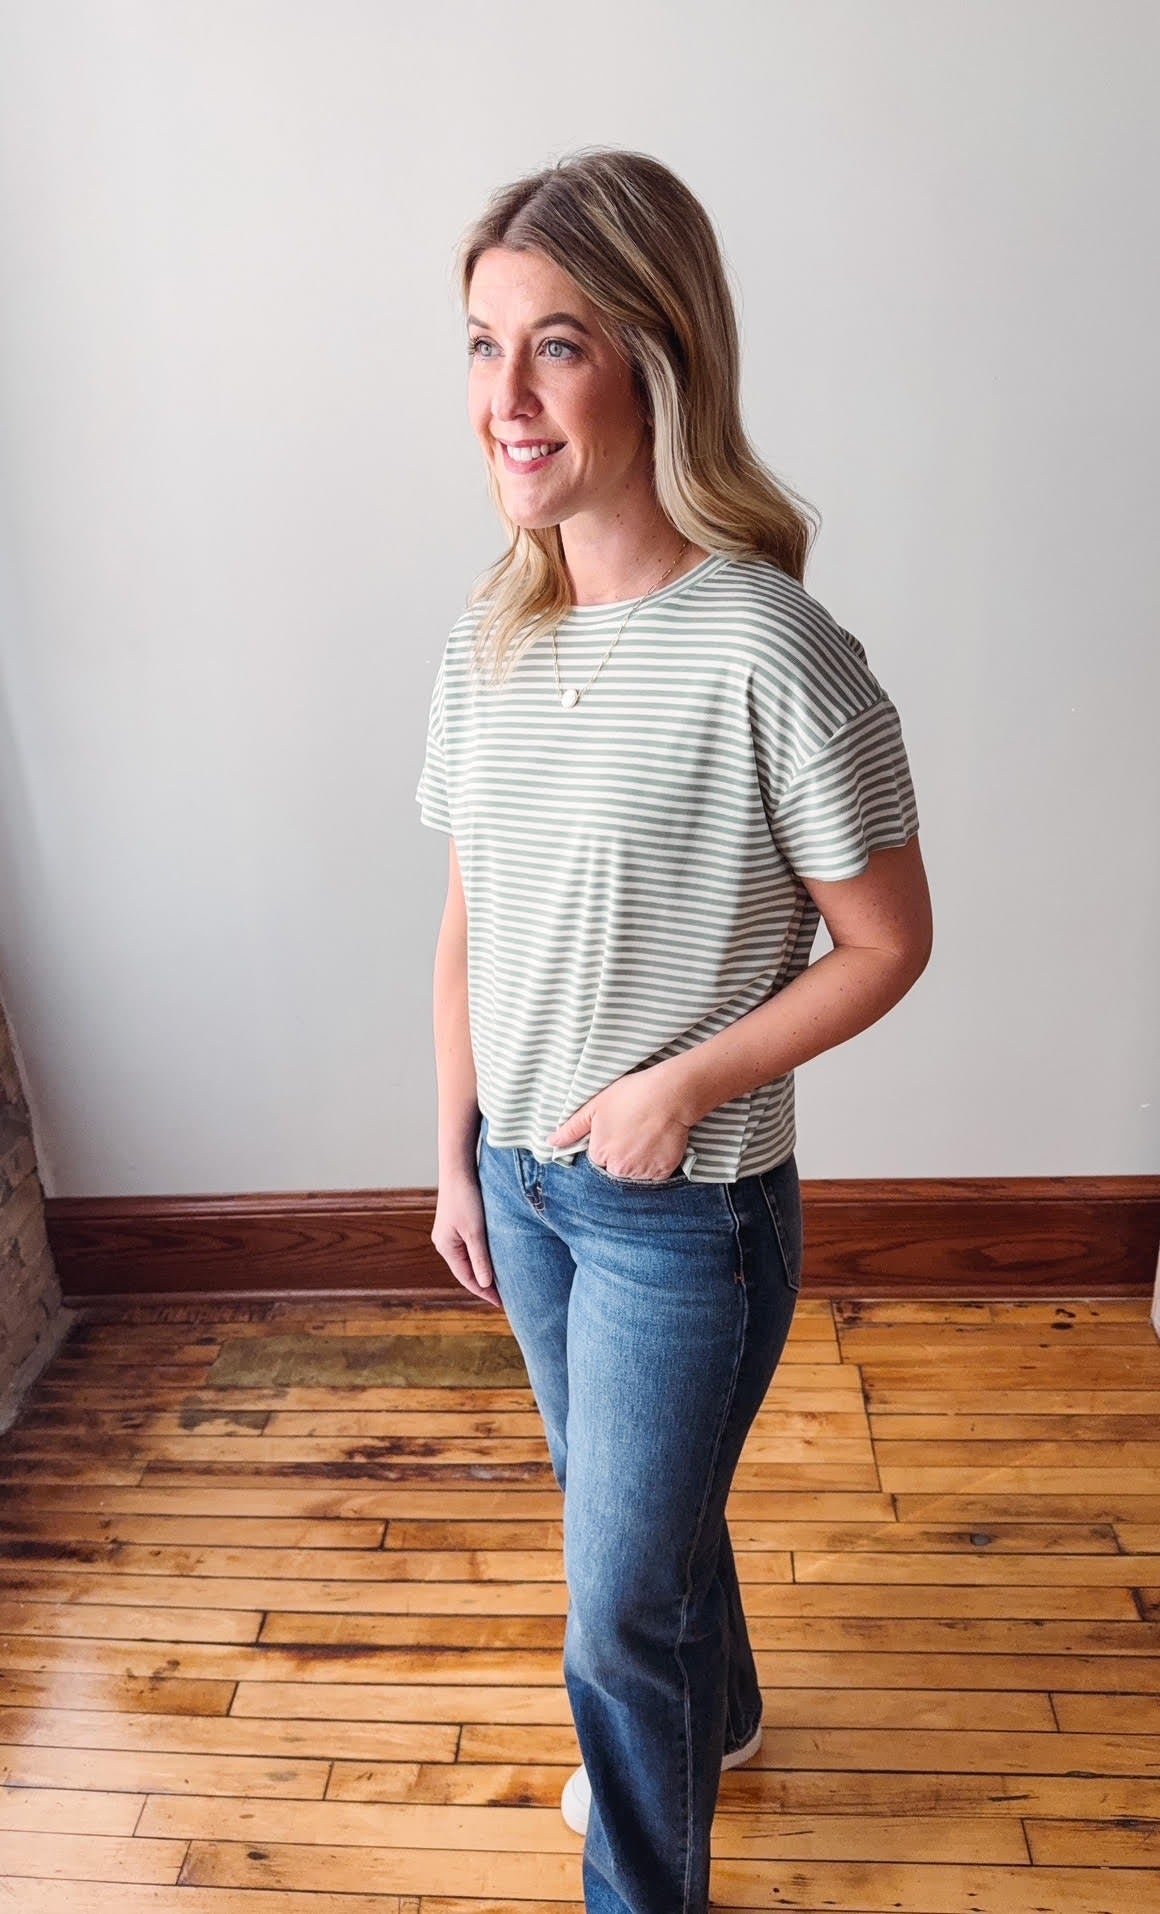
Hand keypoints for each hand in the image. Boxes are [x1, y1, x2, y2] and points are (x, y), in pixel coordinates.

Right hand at [430, 1166, 503, 1308]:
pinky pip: (471, 1248)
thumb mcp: (475, 1231)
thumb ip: (480, 1259)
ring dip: (484, 1270)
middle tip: (506, 1297)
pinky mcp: (457, 1224)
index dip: (484, 1292)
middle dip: (485, 1284)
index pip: (467, 1278)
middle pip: (467, 1271)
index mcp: (446, 1247)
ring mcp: (450, 1234)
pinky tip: (495, 1259)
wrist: (458, 1169)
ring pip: (469, 1259)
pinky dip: (483, 1257)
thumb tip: (485, 1284)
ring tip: (502, 1282)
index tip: (502, 1303)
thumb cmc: (465, 1198)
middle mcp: (445, 1243)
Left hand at [547, 1065, 690, 1180]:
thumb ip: (572, 1128)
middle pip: (616, 1168)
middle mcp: (619, 1168)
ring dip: (639, 1160)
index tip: (619, 1128)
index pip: (599, 1158)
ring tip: (647, 1135)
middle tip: (634, 1130)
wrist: (669, 1094)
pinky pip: (656, 1174)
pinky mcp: (663, 1172)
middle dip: (622, 1154)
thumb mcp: (595, 1106)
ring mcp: (642, 1172)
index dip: (608, 1142)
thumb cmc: (631, 1095)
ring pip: (636, 1173)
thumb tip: (550, 1143)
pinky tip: (659, 1142)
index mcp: (600, 1154)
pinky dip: (657, 1162)